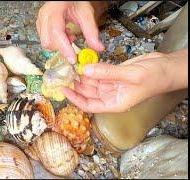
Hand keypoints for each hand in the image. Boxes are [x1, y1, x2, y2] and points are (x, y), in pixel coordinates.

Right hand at [36, 1, 107, 63]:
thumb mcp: (86, 13)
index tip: (73, 59)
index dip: (64, 48)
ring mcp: (40, 21)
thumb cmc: (75, 1)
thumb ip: (91, 31)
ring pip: (46, 43)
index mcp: (54, 11)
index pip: (56, 33)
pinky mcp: (41, 25)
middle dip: (61, 47)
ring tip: (70, 35)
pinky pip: (46, 40)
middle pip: (48, 42)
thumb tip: (98, 48)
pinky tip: (65, 34)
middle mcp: (44, 16)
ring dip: (59, 44)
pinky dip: (57, 41)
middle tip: (73, 41)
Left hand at [62, 50, 187, 112]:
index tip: (64, 90)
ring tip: (71, 66)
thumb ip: (107, 73)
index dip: (75, 99)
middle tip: (65, 73)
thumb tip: (85, 70)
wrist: (166, 68)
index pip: (89, 105)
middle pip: (87, 92)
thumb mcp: (130, 76)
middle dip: (76, 84)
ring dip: (82, 75)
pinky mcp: (113, 74)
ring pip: (91, 81)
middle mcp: (110, 95)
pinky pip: (98, 72)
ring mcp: (111, 84)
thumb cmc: (154, 78)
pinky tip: (82, 62)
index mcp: (114, 103)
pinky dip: (90, 68)